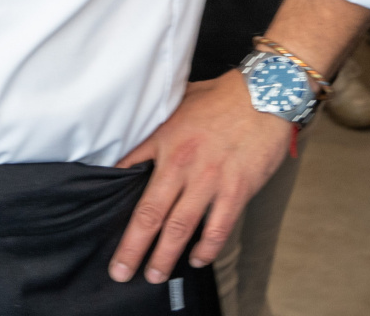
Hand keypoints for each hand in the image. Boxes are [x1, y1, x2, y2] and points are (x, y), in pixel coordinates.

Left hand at [108, 70, 291, 283]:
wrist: (266, 95)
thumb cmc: (222, 97)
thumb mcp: (179, 102)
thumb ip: (159, 122)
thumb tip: (139, 134)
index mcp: (165, 141)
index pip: (129, 173)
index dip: (113, 199)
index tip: (103, 221)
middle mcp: (183, 164)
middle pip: (150, 213)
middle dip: (133, 246)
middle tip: (121, 271)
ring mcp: (210, 180)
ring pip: (180, 227)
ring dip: (165, 255)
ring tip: (154, 275)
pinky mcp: (236, 190)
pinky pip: (218, 228)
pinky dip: (206, 247)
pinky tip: (196, 259)